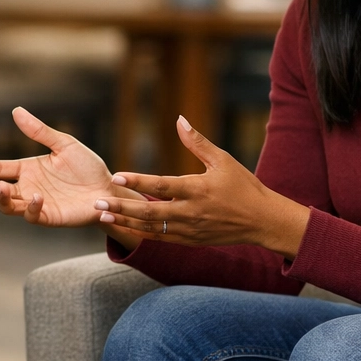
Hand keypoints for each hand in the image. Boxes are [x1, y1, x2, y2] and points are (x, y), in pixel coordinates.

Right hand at [0, 107, 140, 226]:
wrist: (110, 189)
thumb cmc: (88, 167)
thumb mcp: (64, 144)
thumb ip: (39, 131)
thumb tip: (16, 110)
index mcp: (27, 169)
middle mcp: (27, 187)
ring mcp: (36, 204)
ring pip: (8, 205)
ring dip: (0, 198)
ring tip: (0, 187)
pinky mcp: (49, 217)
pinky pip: (32, 215)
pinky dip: (30, 207)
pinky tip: (35, 196)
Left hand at [95, 116, 309, 257]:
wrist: (263, 221)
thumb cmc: (244, 186)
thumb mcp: (223, 160)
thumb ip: (197, 142)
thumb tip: (179, 119)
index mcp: (198, 189)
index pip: (162, 185)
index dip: (138, 181)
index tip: (117, 176)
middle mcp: (191, 212)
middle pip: (150, 212)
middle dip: (122, 207)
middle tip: (98, 202)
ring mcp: (190, 230)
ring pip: (151, 228)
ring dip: (126, 222)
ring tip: (102, 215)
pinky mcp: (191, 241)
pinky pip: (161, 239)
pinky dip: (140, 234)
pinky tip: (123, 227)